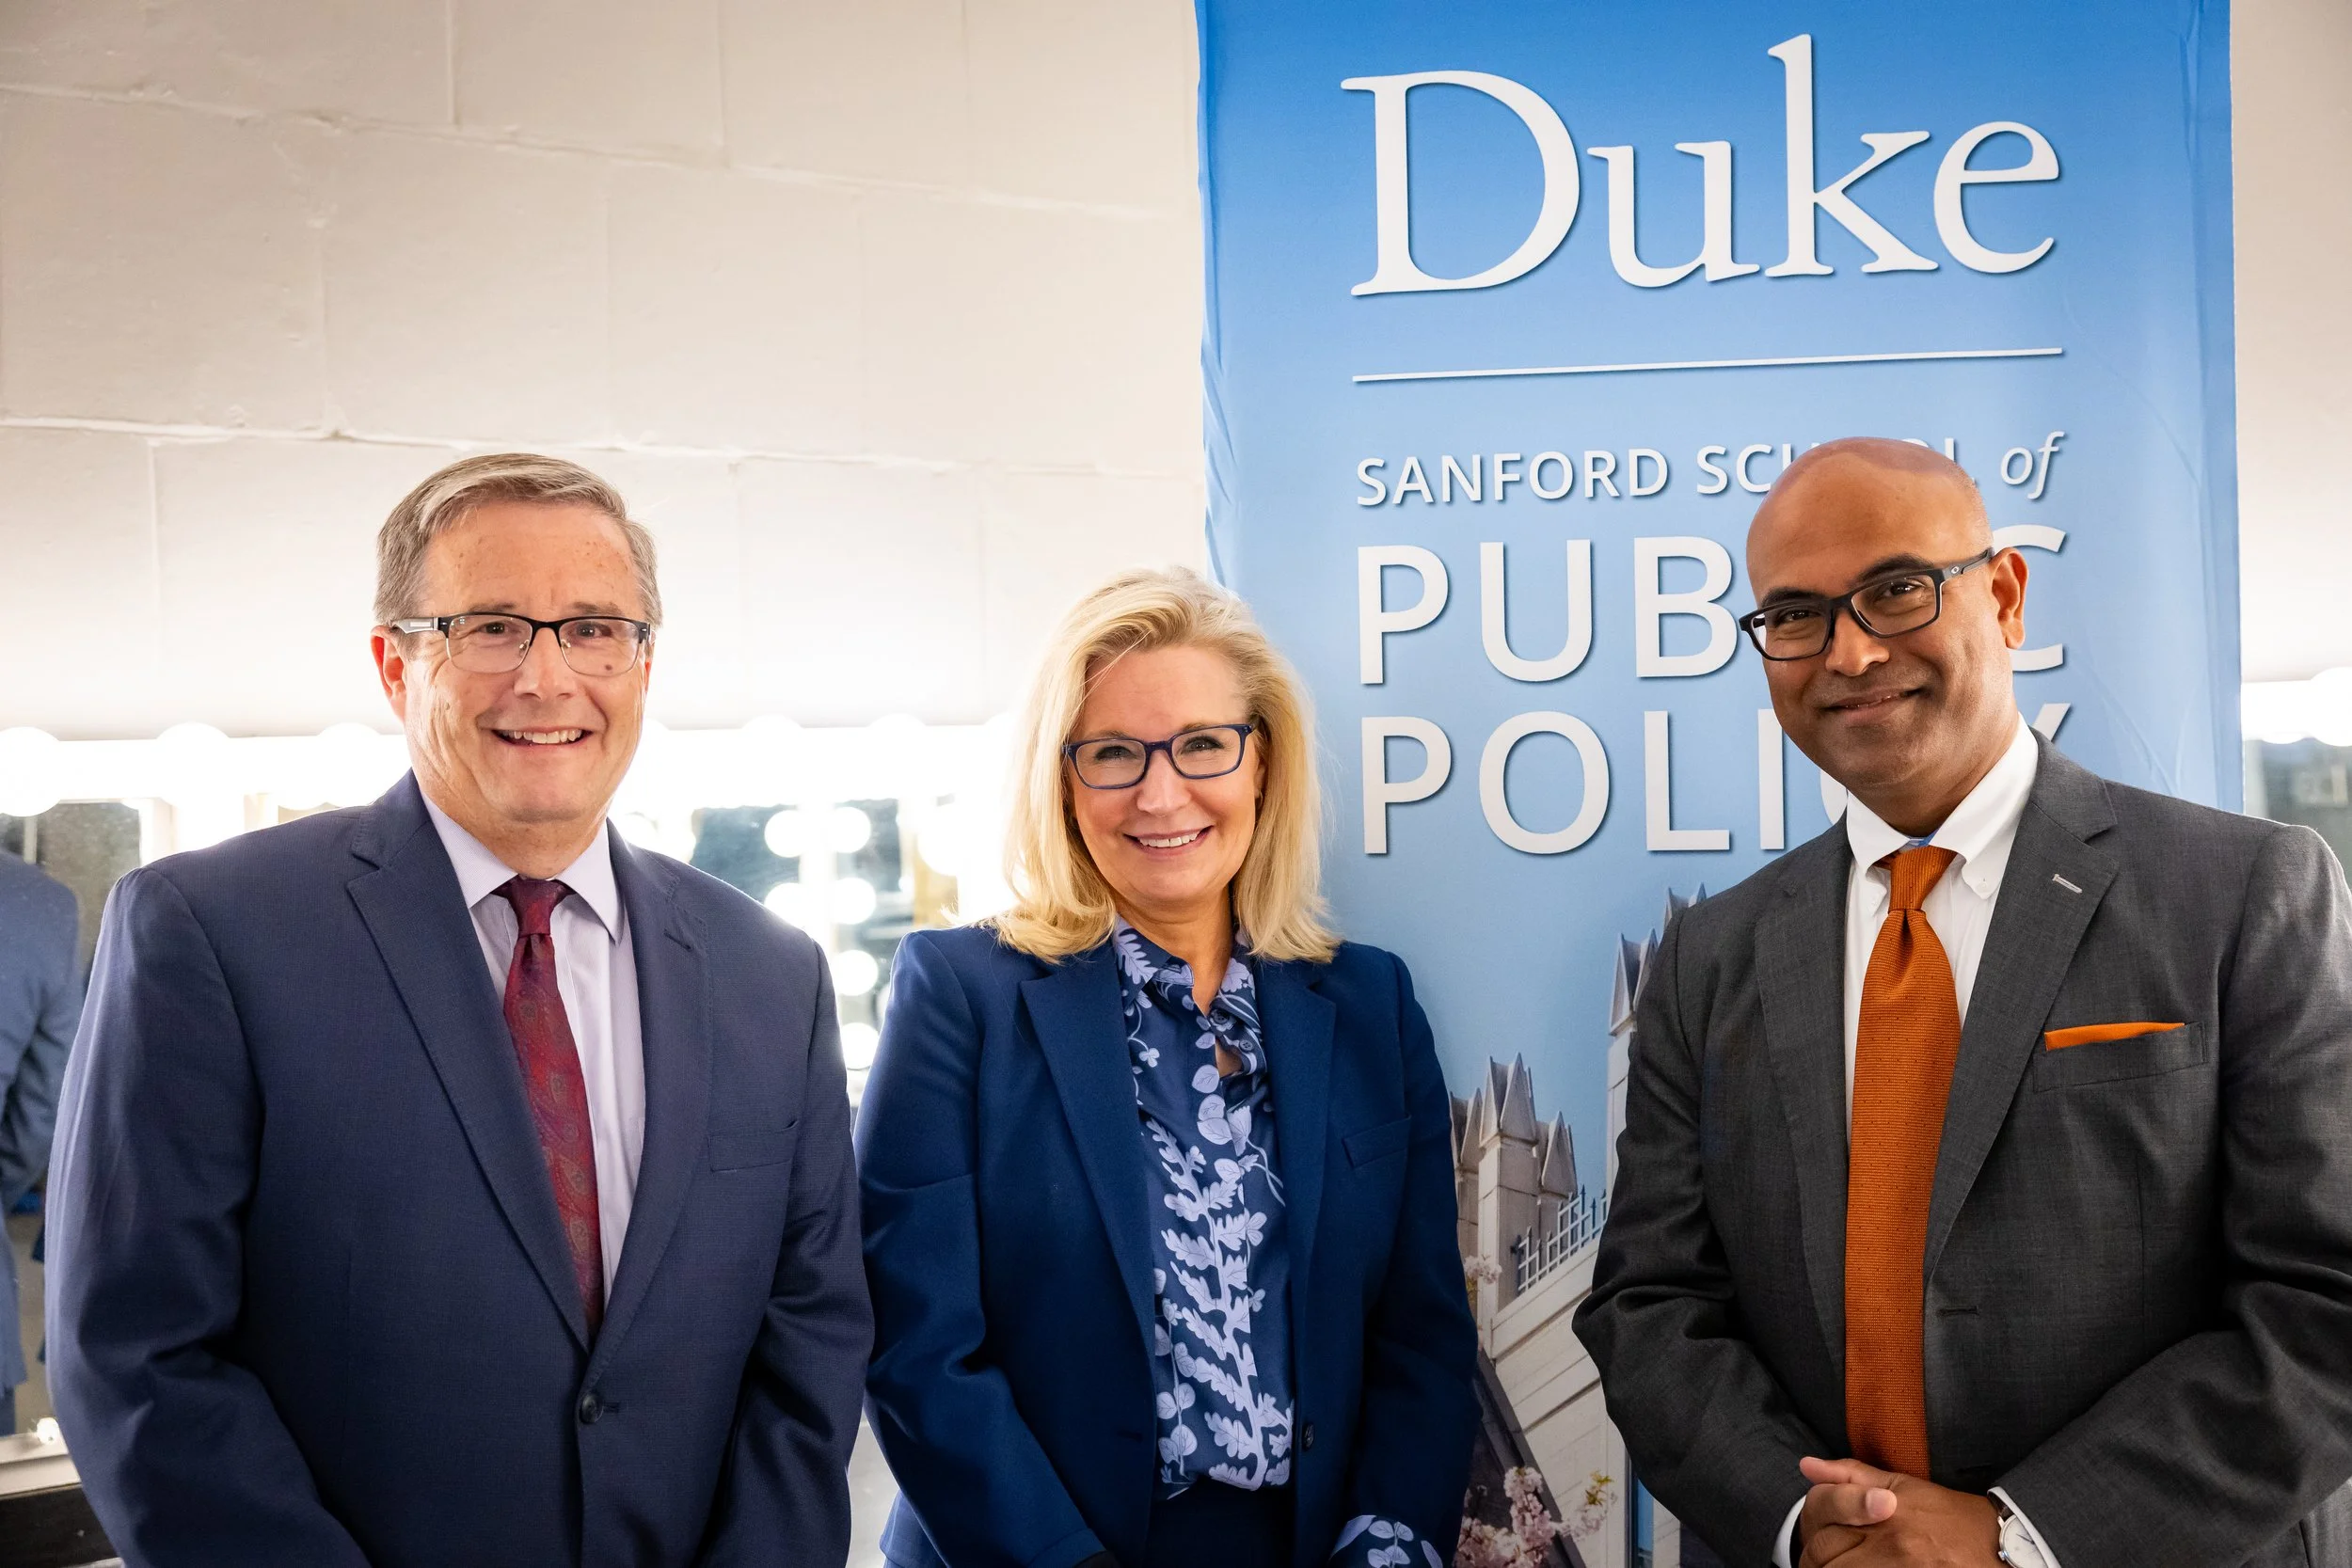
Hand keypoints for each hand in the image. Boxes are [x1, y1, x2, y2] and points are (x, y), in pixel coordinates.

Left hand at [1795, 1458, 1999, 1567]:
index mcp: (1884, 1509)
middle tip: (1820, 1564)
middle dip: (1815, 1562)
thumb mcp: (1903, 1486)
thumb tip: (1807, 1465)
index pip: (1821, 1520)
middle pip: (1825, 1557)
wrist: (2003, 1547)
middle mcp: (1890, 1543)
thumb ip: (1851, 1475)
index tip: (1815, 1544)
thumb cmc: (1951, 1515)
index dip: (1810, 1534)